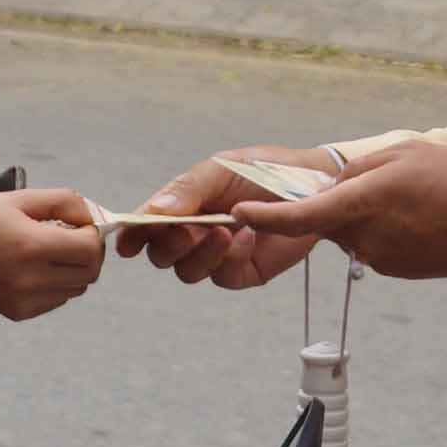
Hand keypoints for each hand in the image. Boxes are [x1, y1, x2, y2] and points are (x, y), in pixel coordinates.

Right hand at [0, 186, 105, 320]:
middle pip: (89, 272)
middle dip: (89, 252)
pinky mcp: (21, 311)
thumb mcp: (20, 199)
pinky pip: (58, 298)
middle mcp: (30, 278)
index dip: (93, 234)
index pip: (89, 249)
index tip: (81, 225)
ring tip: (52, 251)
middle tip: (75, 237)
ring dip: (74, 268)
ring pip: (77, 287)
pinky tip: (36, 267)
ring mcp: (25, 299)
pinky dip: (57, 283)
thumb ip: (63, 201)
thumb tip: (93, 215)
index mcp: (31, 245)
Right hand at [115, 146, 331, 288]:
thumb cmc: (267, 170)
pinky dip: (231, 259)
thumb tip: (154, 210)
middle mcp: (194, 232)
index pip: (147, 225)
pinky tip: (248, 238)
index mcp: (183, 204)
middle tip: (187, 230)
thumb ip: (188, 188)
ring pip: (187, 272)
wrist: (318, 187)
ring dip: (201, 254)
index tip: (127, 242)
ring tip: (226, 231)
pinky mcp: (243, 271)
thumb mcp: (223, 168)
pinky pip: (223, 277)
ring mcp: (217, 255)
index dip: (132, 235)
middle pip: (161, 255)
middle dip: (168, 246)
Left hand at [233, 142, 446, 281]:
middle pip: (327, 218)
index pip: (300, 216)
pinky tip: (418, 218)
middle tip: (383, 181)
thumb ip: (358, 171)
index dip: (265, 217)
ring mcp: (378, 256)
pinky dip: (385, 229)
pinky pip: (373, 244)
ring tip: (412, 199)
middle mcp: (363, 236)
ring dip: (365, 213)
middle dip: (337, 200)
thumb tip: (330, 187)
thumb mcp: (403, 154)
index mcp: (362, 203)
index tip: (237, 213)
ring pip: (351, 230)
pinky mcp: (393, 268)